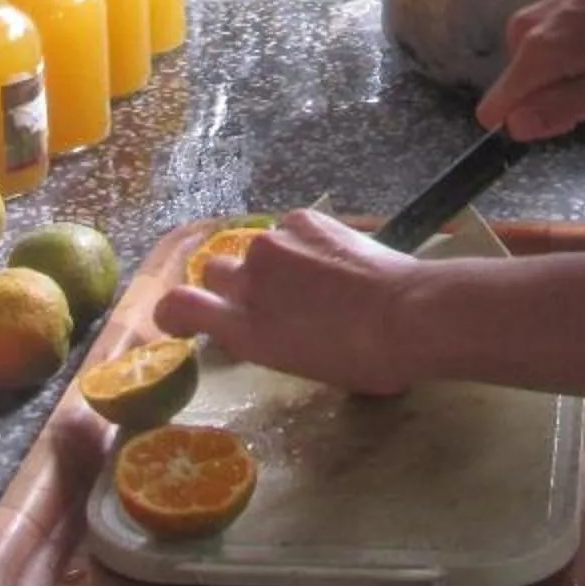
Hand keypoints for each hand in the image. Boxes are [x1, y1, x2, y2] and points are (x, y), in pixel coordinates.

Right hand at [152, 210, 419, 394]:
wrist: (409, 314)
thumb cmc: (365, 360)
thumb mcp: (302, 366)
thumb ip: (271, 341)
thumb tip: (273, 328)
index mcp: (245, 330)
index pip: (178, 307)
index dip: (174, 311)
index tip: (184, 317)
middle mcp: (248, 282)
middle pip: (214, 272)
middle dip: (232, 284)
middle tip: (270, 297)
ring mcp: (273, 244)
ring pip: (256, 248)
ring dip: (274, 262)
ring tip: (317, 277)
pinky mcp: (303, 219)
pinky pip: (290, 228)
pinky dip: (305, 242)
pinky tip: (336, 257)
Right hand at [476, 0, 584, 139]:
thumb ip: (562, 106)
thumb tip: (514, 127)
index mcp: (536, 53)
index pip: (493, 110)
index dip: (529, 125)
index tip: (571, 117)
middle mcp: (521, 32)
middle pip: (520, 94)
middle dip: (559, 102)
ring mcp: (533, 16)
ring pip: (536, 74)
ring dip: (572, 81)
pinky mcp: (548, 6)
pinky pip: (547, 54)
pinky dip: (576, 61)